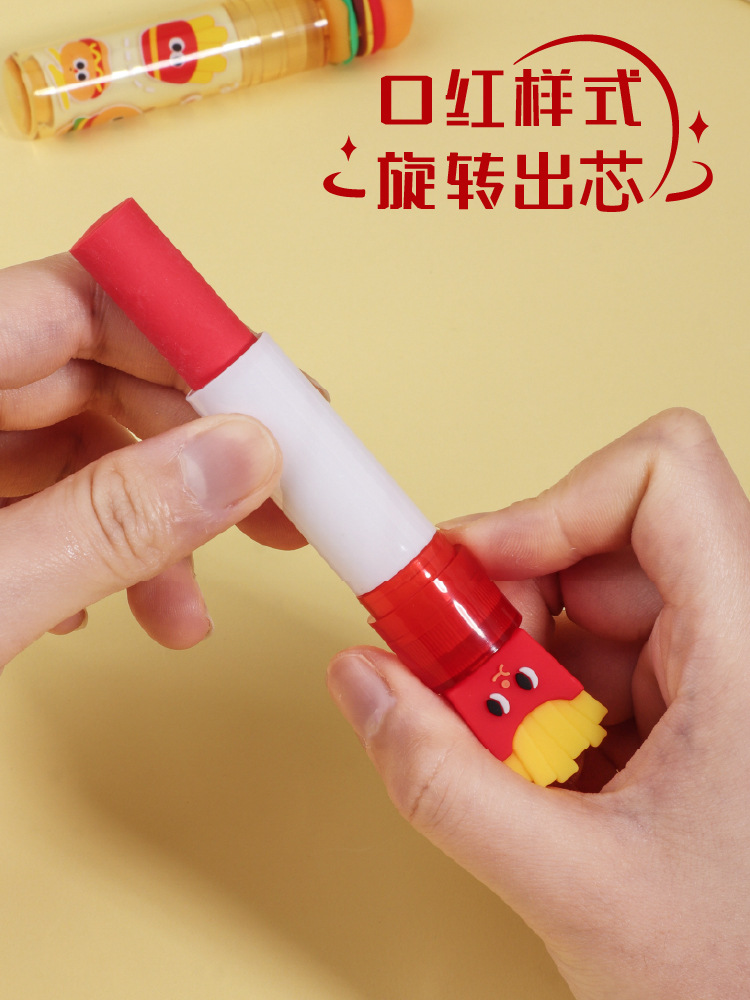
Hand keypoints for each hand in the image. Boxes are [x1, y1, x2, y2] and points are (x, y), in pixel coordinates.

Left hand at [0, 253, 300, 666]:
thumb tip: (241, 458)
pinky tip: (102, 607)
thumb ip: (111, 523)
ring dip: (148, 527)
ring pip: (76, 450)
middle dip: (190, 454)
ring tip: (183, 610)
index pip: (73, 302)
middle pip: (93, 379)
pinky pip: (42, 495)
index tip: (269, 395)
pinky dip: (91, 548)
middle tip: (273, 507)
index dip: (182, 338)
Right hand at [328, 409, 749, 999]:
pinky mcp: (701, 701)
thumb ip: (443, 784)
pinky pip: (604, 652)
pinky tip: (541, 763)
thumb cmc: (744, 975)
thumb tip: (364, 686)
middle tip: (455, 665)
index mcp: (749, 654)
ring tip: (501, 739)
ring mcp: (724, 669)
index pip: (660, 477)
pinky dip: (546, 693)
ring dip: (523, 656)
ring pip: (596, 597)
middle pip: (609, 534)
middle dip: (513, 595)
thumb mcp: (574, 888)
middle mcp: (744, 640)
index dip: (554, 500)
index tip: (478, 569)